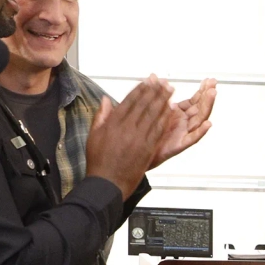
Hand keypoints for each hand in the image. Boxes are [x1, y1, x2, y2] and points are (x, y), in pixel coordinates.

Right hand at [85, 76, 175, 194]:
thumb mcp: (94, 136)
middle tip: (162, 81)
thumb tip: (106, 100)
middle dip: (154, 91)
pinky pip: (158, 130)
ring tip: (169, 90)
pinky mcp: (148, 149)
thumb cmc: (99, 162)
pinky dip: (165, 118)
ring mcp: (139, 138)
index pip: (129, 101)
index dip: (140, 89)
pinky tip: (170, 110)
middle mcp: (127, 128)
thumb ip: (101, 116)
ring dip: (162, 101)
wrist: (107, 183)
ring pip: (153, 115)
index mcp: (113, 124)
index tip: (146, 81)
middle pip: (143, 105)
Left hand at [148, 78, 217, 167]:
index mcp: (178, 114)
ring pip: (199, 120)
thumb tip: (153, 76)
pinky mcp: (179, 145)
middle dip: (207, 96)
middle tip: (213, 85)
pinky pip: (193, 138)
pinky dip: (201, 131)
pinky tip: (208, 124)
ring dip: (207, 107)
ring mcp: (183, 134)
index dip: (202, 91)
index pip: (194, 101)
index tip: (208, 80)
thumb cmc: (146, 133)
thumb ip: (154, 92)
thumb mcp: (150, 109)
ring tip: (212, 95)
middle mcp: (183, 123)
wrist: (138, 153)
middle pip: (200, 108)